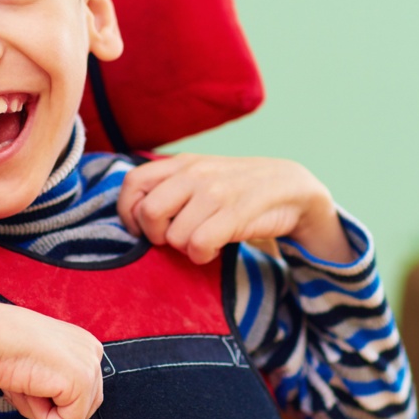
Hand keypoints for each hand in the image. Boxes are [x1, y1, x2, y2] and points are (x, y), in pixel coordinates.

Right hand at [0, 302, 103, 418]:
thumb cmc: (4, 347)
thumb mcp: (38, 364)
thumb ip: (54, 384)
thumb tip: (59, 418)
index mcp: (83, 342)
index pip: (85, 388)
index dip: (60, 405)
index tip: (37, 406)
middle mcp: (93, 351)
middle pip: (86, 404)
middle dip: (55, 411)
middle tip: (25, 398)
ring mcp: (90, 367)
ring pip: (76, 415)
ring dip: (45, 412)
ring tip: (23, 388)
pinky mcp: (82, 382)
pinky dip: (44, 417)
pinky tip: (29, 391)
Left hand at [118, 154, 354, 264]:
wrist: (290, 188)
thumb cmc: (238, 188)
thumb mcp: (201, 176)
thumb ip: (169, 186)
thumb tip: (135, 216)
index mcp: (181, 163)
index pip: (132, 183)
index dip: (128, 212)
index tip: (141, 230)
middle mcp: (194, 173)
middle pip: (149, 213)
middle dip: (156, 236)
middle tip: (174, 239)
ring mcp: (215, 192)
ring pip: (174, 237)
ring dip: (187, 248)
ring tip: (205, 239)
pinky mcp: (235, 213)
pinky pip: (199, 245)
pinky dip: (203, 255)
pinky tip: (215, 248)